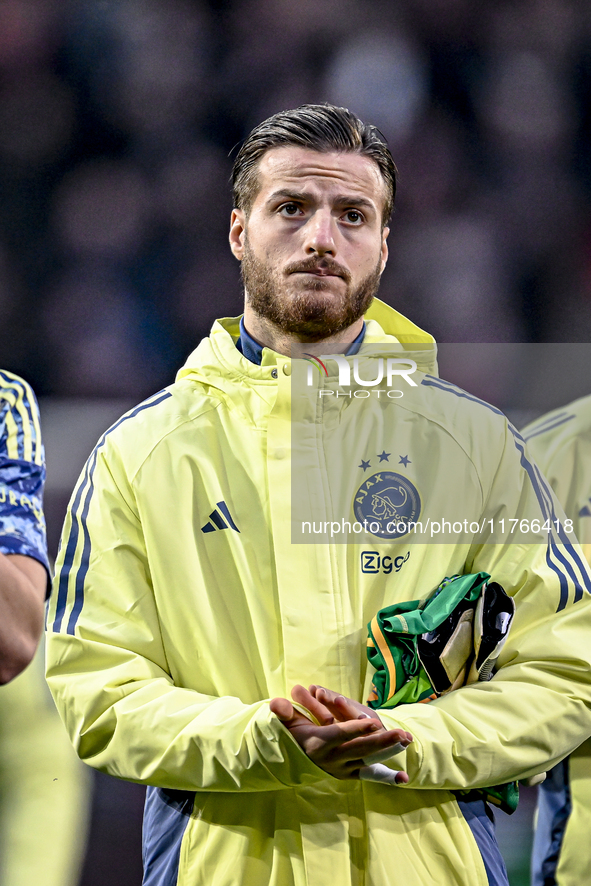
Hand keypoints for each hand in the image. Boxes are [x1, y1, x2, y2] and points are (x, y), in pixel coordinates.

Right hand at [269, 684, 411, 780]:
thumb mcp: (284, 723)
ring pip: (368, 761)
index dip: (355, 728)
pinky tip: (403, 778)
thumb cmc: (292, 735)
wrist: (291, 762)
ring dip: (388, 752)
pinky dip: (386, 777)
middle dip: (382, 740)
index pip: (339, 734)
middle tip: (401, 733)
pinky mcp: (348, 774)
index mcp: (317, 743)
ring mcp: (341, 768)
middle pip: (360, 749)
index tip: (372, 721)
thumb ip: (283, 712)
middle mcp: (331, 759)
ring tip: (405, 741)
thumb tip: (275, 703)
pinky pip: (369, 775)